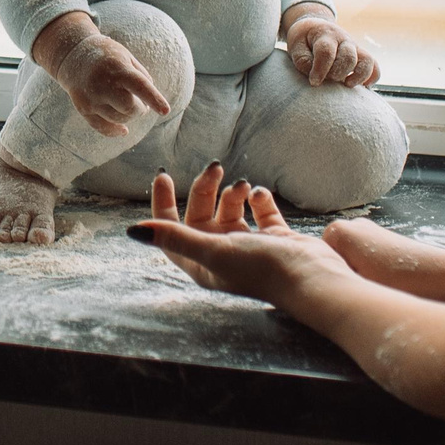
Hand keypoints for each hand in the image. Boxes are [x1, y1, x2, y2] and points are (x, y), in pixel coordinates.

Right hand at [53, 30, 171, 138]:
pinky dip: (115, 130)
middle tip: (142, 104)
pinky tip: (123, 130)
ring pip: (118, 119)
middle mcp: (102, 83)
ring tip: (128, 105)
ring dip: (128, 117)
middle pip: (130, 108)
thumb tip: (150, 100)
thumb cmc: (107, 55)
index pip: (139, 85)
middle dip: (140, 109)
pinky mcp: (83, 108)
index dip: (154, 98)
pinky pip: (102, 127)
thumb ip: (141, 77)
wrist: (73, 54)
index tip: (166, 110)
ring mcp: (91, 97)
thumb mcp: (126, 57)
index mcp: (117, 68)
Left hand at [128, 163, 354, 308]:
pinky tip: (259, 194)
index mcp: (201, 262)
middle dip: (205, 189)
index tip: (163, 175)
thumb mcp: (212, 250)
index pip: (171, 231)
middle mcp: (221, 255)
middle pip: (201, 214)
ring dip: (232, 193)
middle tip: (215, 166)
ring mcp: (248, 247)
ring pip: (230, 211)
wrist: (312, 278)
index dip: (163, 204)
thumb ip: (174, 238)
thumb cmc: (260, 269)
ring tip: (242, 184)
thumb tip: (132, 231)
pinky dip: (258, 199)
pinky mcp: (274, 239)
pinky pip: (260, 213)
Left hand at [284, 11, 379, 86]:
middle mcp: (343, 39)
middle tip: (327, 80)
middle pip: (348, 56)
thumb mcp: (296, 45)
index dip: (320, 69)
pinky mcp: (361, 56)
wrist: (316, 26)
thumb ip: (302, 60)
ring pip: (367, 60)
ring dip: (358, 76)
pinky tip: (363, 87)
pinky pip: (375, 66)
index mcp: (325, 34)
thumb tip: (315, 77)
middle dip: (337, 72)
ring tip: (347, 85)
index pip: (326, 51)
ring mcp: (355, 47)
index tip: (314, 82)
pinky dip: (372, 78)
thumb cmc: (304, 39)